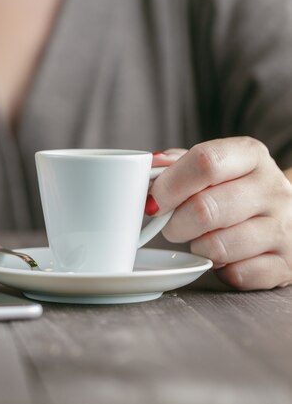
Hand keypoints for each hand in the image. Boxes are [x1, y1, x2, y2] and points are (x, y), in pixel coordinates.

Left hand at [150, 137, 291, 289]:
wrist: (287, 218)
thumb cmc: (234, 191)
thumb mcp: (213, 168)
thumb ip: (178, 165)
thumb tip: (151, 167)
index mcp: (251, 156)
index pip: (205, 162)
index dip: (169, 185)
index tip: (153, 202)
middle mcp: (272, 188)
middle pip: (205, 208)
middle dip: (175, 224)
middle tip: (172, 226)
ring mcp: (284, 228)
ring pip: (218, 247)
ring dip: (198, 248)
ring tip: (202, 240)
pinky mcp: (285, 264)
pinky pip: (236, 275)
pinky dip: (220, 271)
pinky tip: (224, 258)